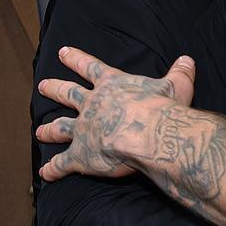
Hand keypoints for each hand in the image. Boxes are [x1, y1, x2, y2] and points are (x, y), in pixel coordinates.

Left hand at [35, 46, 196, 181]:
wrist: (148, 134)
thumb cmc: (162, 108)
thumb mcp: (176, 85)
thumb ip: (180, 73)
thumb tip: (187, 60)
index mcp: (112, 85)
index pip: (90, 67)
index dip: (76, 59)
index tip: (62, 52)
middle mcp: (92, 104)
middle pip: (68, 94)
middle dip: (54, 89)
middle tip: (42, 85)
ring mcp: (83, 129)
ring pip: (61, 128)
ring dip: (49, 130)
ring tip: (38, 131)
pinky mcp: (80, 155)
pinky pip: (63, 163)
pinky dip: (53, 169)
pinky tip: (44, 173)